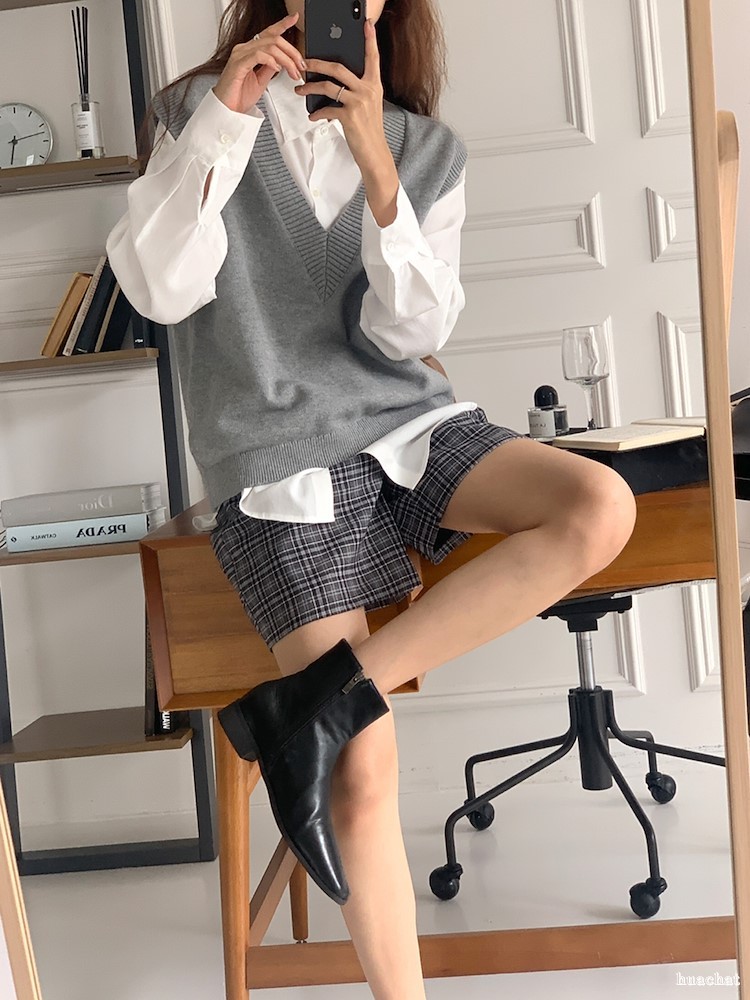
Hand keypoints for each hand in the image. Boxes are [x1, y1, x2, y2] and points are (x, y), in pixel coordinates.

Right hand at [212, 12, 305, 114]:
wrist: (228, 111)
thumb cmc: (240, 96)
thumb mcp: (262, 80)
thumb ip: (270, 68)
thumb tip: (283, 61)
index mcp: (250, 51)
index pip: (268, 33)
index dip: (282, 24)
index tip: (294, 18)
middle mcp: (244, 49)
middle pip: (274, 39)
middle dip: (292, 52)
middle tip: (301, 66)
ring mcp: (240, 55)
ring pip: (269, 46)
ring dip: (286, 60)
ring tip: (293, 72)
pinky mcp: (238, 64)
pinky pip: (258, 55)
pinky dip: (271, 61)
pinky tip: (277, 68)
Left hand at [293, 19, 392, 177]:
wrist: (374, 153)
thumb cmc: (369, 130)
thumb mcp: (369, 106)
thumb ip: (358, 90)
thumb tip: (336, 81)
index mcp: (374, 85)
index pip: (373, 58)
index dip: (370, 40)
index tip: (366, 24)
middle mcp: (367, 90)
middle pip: (338, 67)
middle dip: (317, 63)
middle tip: (304, 63)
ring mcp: (359, 102)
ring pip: (328, 86)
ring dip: (310, 87)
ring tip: (300, 90)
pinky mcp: (349, 116)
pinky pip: (327, 108)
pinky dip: (316, 112)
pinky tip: (312, 115)